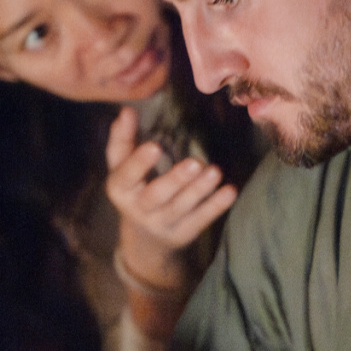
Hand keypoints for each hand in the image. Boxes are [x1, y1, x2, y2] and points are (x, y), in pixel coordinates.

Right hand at [105, 106, 237, 291]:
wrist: (145, 239)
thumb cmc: (134, 190)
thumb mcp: (122, 167)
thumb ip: (122, 139)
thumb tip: (126, 110)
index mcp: (120, 189)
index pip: (126, 175)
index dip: (139, 163)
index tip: (155, 146)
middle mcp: (138, 209)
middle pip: (156, 195)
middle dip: (176, 180)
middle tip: (195, 163)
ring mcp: (162, 224)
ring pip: (181, 208)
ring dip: (199, 190)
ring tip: (215, 171)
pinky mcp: (184, 233)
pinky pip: (200, 220)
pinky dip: (215, 206)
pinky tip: (230, 191)